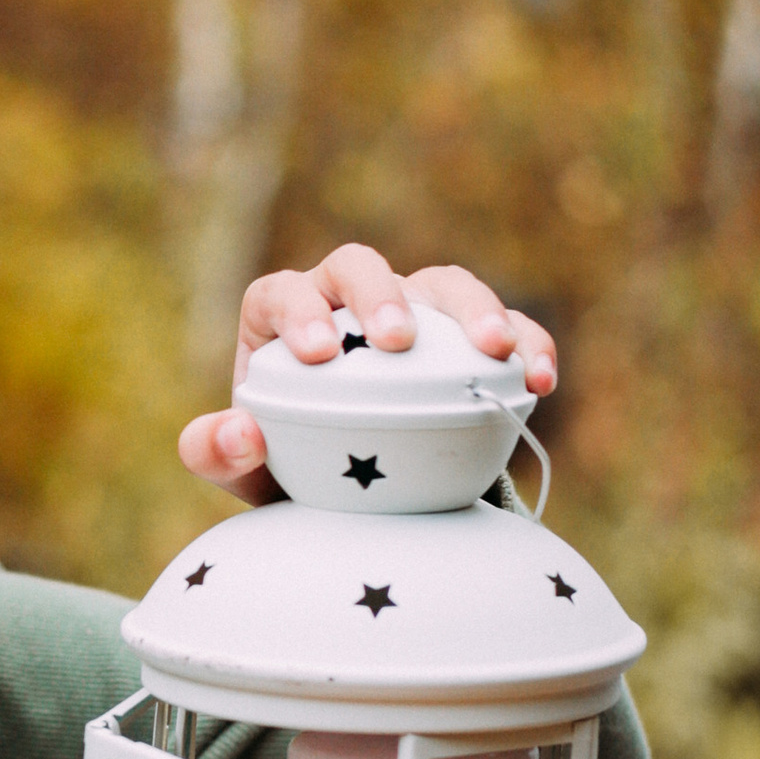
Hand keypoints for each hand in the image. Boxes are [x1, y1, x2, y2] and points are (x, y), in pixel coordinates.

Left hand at [179, 241, 556, 505]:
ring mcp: (415, 312)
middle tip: (397, 340)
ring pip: (442, 283)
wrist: (358, 492)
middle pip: (360, 266)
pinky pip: (505, 326)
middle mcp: (348, 302)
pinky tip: (541, 379)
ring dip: (473, 307)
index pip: (283, 292)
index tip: (318, 353)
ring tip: (495, 352)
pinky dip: (527, 342)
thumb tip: (238, 431)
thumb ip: (218, 454)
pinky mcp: (468, 339)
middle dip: (381, 293)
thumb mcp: (249, 471)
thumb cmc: (293, 467)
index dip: (300, 308)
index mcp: (283, 317)